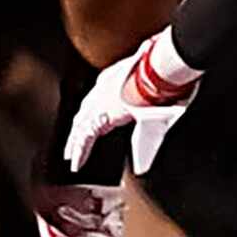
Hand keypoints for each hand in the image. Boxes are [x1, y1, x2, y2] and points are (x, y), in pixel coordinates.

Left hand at [66, 33, 199, 175]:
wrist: (158, 74)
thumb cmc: (163, 79)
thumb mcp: (158, 95)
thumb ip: (157, 108)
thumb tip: (165, 119)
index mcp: (117, 79)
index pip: (100, 97)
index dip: (94, 111)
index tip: (92, 120)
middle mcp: (103, 89)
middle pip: (85, 112)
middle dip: (79, 127)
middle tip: (74, 141)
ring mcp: (99, 102)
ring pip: (81, 126)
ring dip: (75, 142)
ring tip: (72, 156)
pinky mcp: (100, 117)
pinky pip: (84, 138)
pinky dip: (80, 151)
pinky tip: (76, 163)